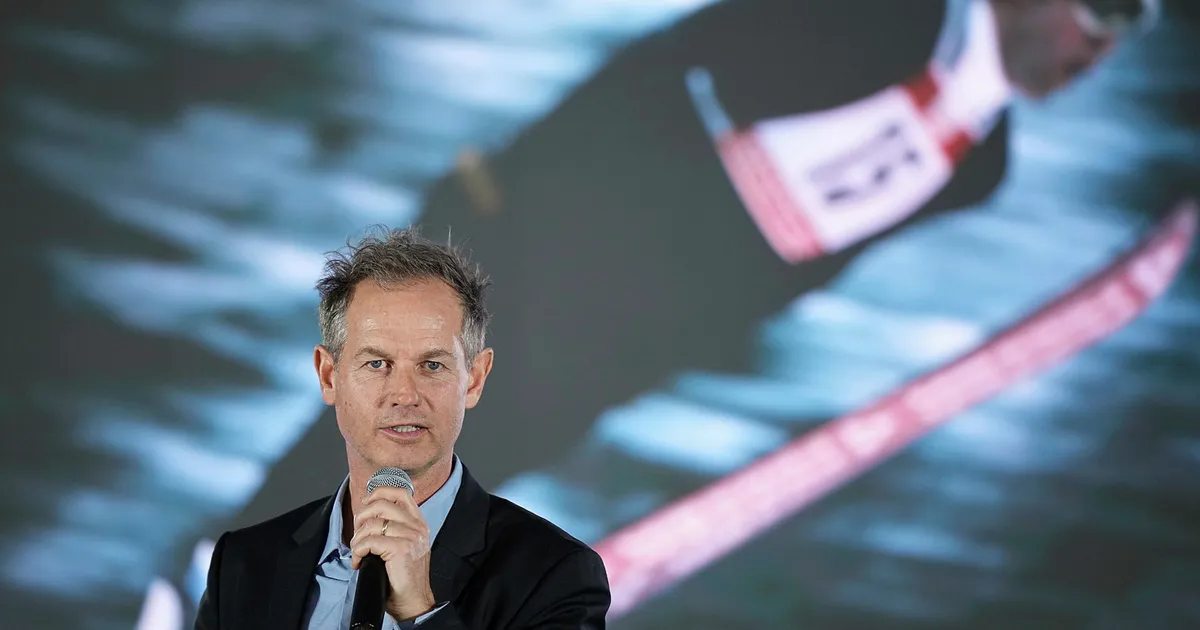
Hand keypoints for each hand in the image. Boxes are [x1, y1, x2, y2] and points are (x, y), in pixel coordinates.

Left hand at [350, 486, 436, 620]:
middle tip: (358, 535)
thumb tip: (367, 513)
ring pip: (372, 524)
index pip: (401, 492)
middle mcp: (417, 527)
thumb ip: (394, 528)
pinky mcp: (401, 549)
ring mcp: (410, 536)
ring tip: (357, 552)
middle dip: (361, 517)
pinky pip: (369, 541)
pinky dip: (358, 551)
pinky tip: (359, 561)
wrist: (413, 602)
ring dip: (357, 539)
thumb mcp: (405, 546)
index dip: (379, 492)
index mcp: (419, 523)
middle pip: (382, 504)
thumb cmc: (403, 577)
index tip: (365, 504)